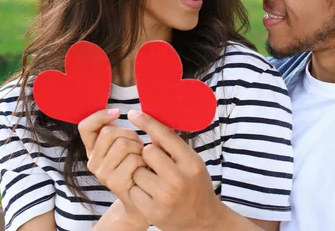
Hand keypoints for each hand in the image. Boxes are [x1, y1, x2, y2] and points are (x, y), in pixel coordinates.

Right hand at [78, 109, 148, 227]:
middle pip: (109, 132)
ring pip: (122, 144)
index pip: (85, 127)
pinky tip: (144, 170)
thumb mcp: (124, 145)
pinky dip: (143, 161)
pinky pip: (133, 160)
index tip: (117, 112)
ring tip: (141, 158)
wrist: (141, 198)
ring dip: (139, 148)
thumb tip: (115, 112)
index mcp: (92, 149)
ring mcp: (102, 174)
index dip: (100, 116)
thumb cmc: (136, 166)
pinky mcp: (115, 183)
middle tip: (138, 146)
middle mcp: (92, 162)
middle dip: (130, 134)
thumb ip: (116, 131)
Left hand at [126, 110, 221, 230]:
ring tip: (154, 181)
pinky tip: (149, 193)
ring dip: (141, 173)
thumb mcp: (192, 163)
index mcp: (191, 162)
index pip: (165, 136)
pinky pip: (133, 189)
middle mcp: (179, 178)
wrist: (202, 221)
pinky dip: (137, 189)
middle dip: (148, 155)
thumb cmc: (194, 185)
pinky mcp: (153, 211)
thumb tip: (150, 126)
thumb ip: (173, 147)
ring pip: (137, 170)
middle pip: (147, 151)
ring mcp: (165, 196)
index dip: (147, 122)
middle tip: (156, 165)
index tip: (133, 113)